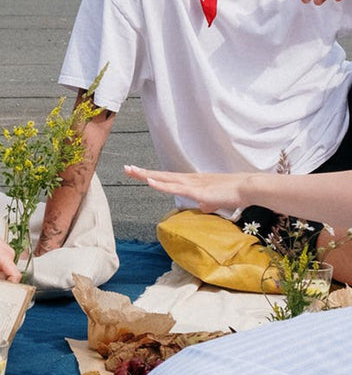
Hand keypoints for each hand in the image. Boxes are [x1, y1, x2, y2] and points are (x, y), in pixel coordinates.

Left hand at [124, 164, 249, 212]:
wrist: (247, 188)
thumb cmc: (232, 194)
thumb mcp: (213, 200)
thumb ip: (206, 202)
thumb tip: (203, 206)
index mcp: (190, 181)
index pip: (166, 178)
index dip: (151, 176)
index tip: (136, 172)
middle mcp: (188, 179)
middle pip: (161, 175)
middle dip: (142, 172)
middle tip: (126, 168)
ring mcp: (191, 183)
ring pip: (165, 179)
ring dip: (148, 175)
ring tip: (132, 171)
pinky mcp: (197, 190)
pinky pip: (175, 187)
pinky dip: (162, 184)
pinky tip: (150, 181)